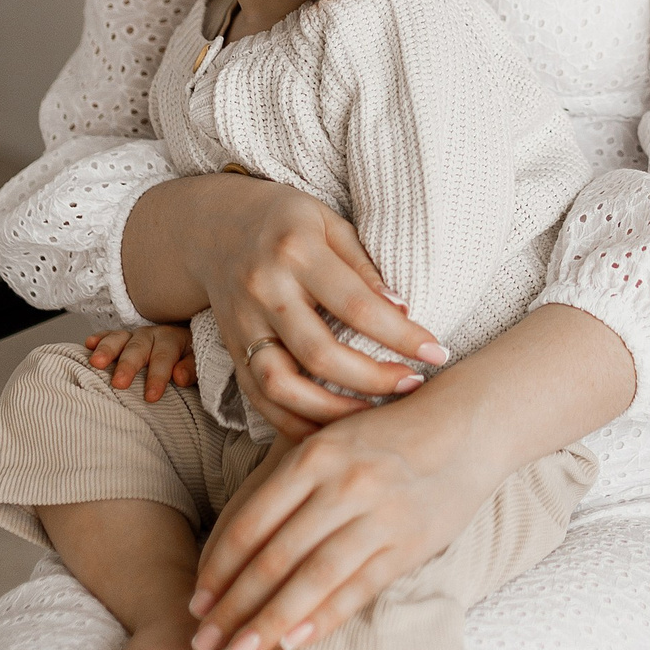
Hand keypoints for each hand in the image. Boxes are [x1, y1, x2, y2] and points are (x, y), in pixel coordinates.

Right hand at [83, 325, 195, 400]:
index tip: (151, 397)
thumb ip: (192, 368)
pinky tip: (88, 345)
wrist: (185, 343)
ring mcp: (133, 336)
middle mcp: (151, 335)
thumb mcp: (198, 361)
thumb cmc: (188, 359)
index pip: (164, 357)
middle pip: (138, 348)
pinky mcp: (121, 339)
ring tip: (95, 363)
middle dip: (128, 365)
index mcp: (172, 340)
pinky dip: (98, 340)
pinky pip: (108, 336)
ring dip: (107, 350)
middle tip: (118, 383)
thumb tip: (180, 377)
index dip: (158, 376)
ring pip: (119, 339)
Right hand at [123, 173, 447, 434]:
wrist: (214, 227)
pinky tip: (330, 428)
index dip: (400, 336)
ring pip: (281, 386)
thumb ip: (363, 268)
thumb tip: (402, 312)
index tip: (436, 352)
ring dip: (331, 412)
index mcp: (296, 251)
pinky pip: (259, 399)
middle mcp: (264, 291)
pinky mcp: (231, 350)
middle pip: (320, 354)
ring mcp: (242, 325)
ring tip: (374, 416)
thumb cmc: (286, 222)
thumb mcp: (330, 224)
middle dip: (374, 379)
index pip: (356, 306)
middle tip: (413, 385)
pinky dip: (293, 422)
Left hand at [186, 394, 484, 649]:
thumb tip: (237, 538)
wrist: (470, 423)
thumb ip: (292, 481)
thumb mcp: (334, 439)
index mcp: (315, 456)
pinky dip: (323, 618)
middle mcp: (343, 485)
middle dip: (232, 606)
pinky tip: (292, 644)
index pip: (251, 523)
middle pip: (273, 557)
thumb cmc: (390, 434)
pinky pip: (358, 589)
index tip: (196, 603)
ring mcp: (379, 516)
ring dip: (268, 624)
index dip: (218, 568)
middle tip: (203, 642)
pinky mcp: (410, 543)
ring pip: (311, 580)